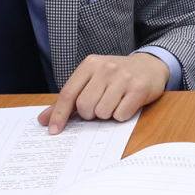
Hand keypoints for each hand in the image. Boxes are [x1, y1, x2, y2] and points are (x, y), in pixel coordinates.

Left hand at [37, 53, 169, 134]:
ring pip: (103, 112)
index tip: (54, 130)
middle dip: (90, 114)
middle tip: (98, 107)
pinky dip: (121, 115)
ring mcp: (123, 78)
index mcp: (90, 64)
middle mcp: (106, 68)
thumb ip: (69, 99)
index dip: (59, 114)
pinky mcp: (138, 89)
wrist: (150, 65)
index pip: (68, 93)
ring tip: (114, 103)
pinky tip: (126, 104)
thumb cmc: (116, 76)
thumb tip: (44, 119)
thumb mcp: (92, 80)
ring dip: (107, 114)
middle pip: (85, 106)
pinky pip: (121, 114)